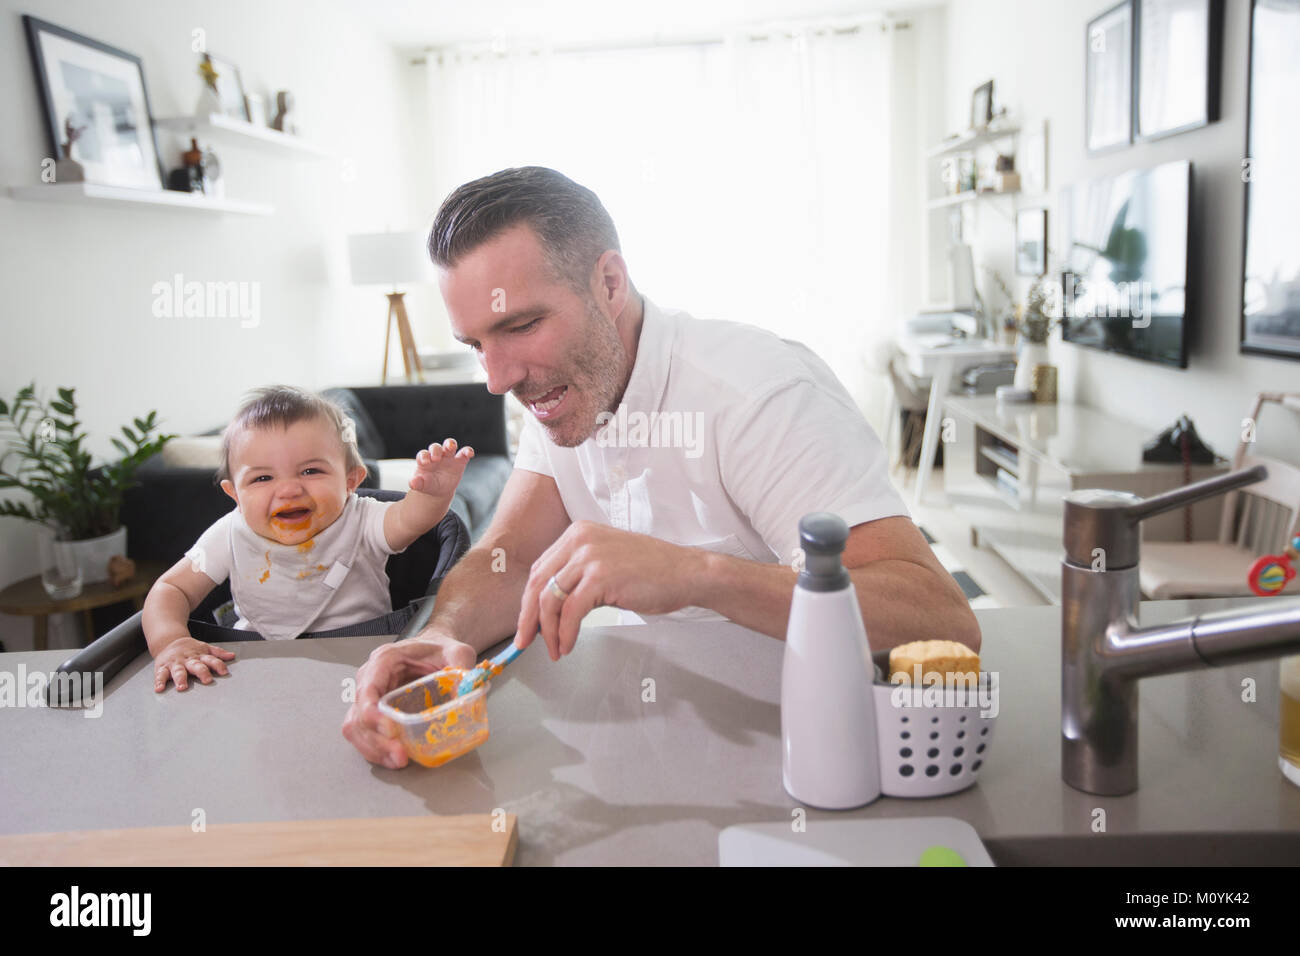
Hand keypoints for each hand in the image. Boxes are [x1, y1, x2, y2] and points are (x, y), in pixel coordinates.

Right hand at [153, 637, 235, 691]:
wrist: (168, 640)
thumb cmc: (189, 648)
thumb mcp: (205, 648)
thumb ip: (218, 653)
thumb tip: (232, 656)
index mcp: (199, 656)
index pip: (211, 660)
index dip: (218, 665)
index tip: (224, 672)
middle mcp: (188, 660)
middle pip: (196, 665)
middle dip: (202, 672)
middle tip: (207, 680)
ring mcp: (175, 664)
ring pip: (178, 671)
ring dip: (180, 679)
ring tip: (182, 687)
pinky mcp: (162, 667)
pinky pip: (160, 675)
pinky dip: (159, 682)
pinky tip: (159, 688)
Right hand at [341, 631, 476, 767]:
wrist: (434, 649)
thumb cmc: (440, 649)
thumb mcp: (457, 652)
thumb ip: (463, 666)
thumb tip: (467, 693)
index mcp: (385, 660)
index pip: (367, 689)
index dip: (373, 714)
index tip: (390, 731)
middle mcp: (370, 678)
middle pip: (358, 715)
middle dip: (377, 740)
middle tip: (400, 756)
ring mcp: (369, 697)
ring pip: (356, 729)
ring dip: (375, 749)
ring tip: (398, 761)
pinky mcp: (374, 713)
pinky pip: (365, 735)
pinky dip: (377, 750)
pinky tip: (394, 759)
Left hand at [408, 438, 473, 502]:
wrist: (439, 489)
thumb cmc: (428, 484)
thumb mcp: (422, 486)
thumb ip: (417, 484)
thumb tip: (412, 483)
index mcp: (425, 460)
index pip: (423, 454)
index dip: (424, 456)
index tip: (425, 462)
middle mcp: (436, 456)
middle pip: (436, 447)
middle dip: (436, 450)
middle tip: (436, 458)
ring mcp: (448, 457)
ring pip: (449, 445)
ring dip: (450, 444)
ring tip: (450, 446)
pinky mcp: (459, 461)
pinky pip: (464, 453)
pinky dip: (467, 451)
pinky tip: (470, 453)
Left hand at [515, 521, 705, 660]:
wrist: (685, 573)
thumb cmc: (651, 572)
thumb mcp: (605, 562)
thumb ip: (577, 576)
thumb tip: (549, 609)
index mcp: (578, 533)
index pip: (540, 569)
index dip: (528, 601)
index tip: (527, 624)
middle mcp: (580, 539)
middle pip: (538, 584)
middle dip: (528, 618)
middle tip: (524, 642)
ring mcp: (590, 557)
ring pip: (550, 600)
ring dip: (547, 631)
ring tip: (554, 649)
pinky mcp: (601, 577)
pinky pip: (570, 612)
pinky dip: (565, 633)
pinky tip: (567, 645)